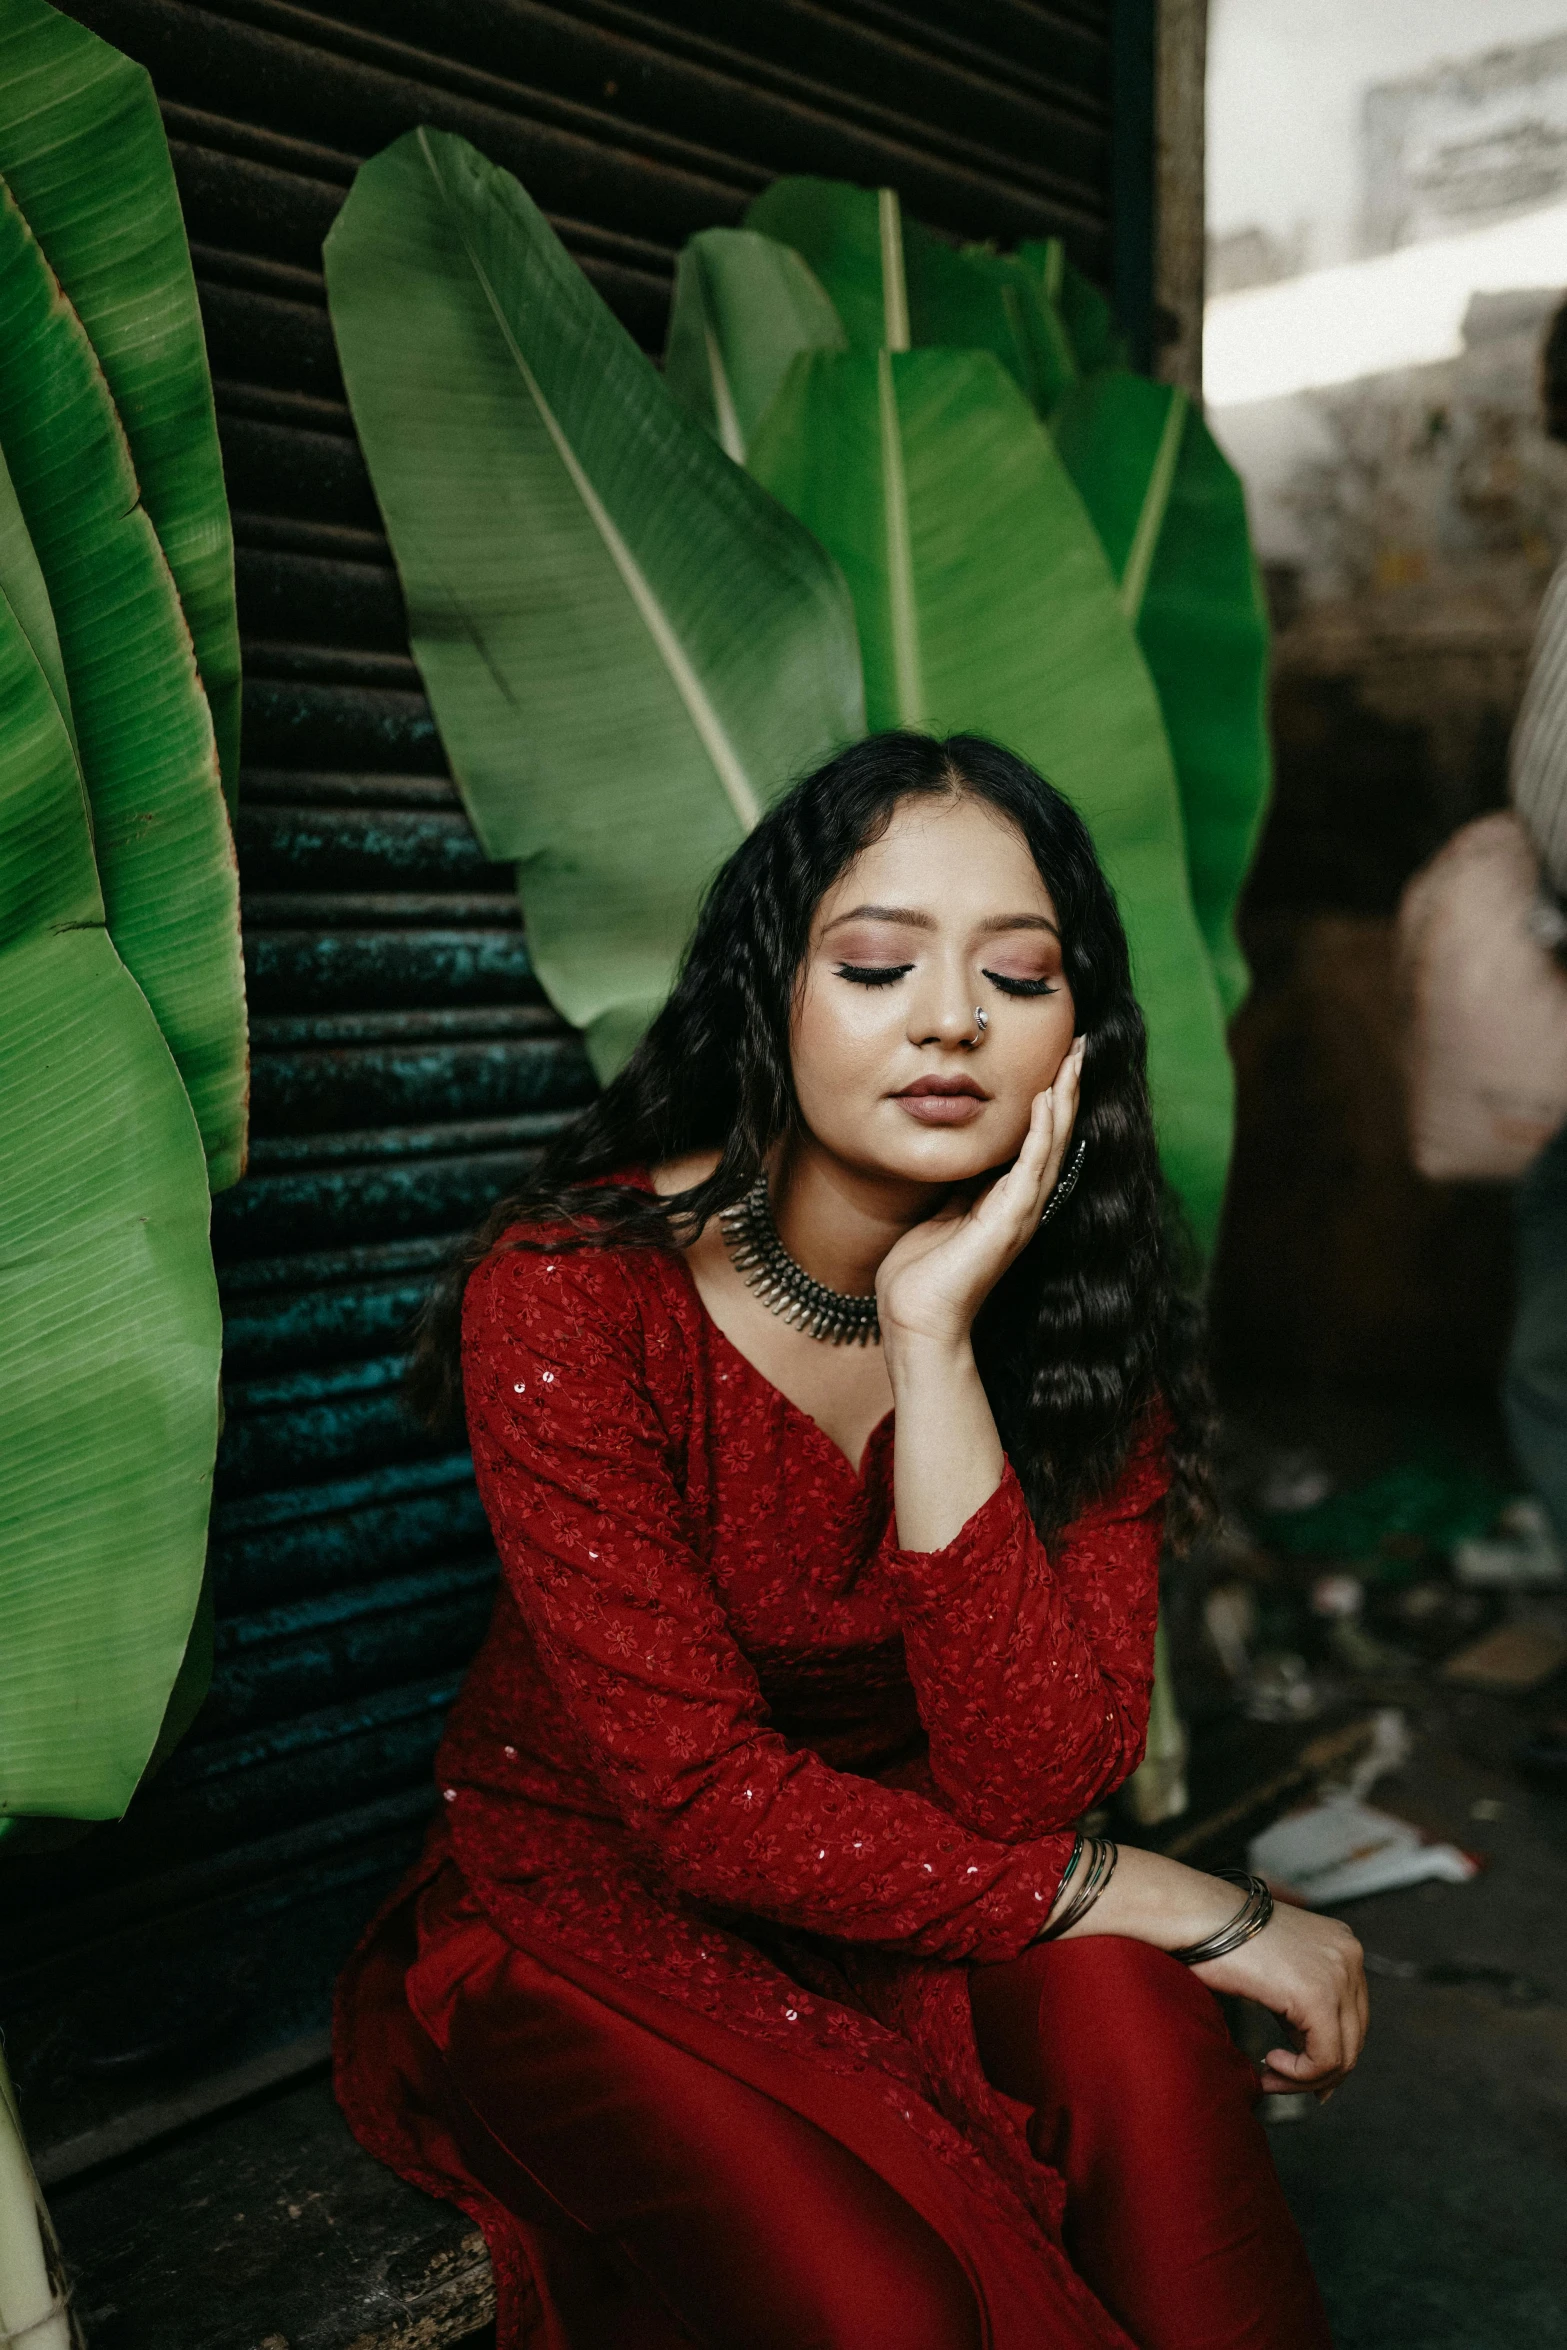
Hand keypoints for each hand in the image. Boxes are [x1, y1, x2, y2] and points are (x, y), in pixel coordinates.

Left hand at [876, 1038, 1083, 1350]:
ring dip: (1064, 1099)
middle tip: (1081, 1043)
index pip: (1036, 1139)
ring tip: (1074, 1058)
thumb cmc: (921, 1276)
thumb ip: (959, 1190)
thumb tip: (963, 1162)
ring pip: (1052, 1145)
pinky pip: (1030, 1168)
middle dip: (1068, 1087)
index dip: (1049, 1099)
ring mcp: (1019, 1215)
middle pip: (1055, 1135)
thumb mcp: (941, 1215)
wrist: (915, 1322)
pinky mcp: (1008, 1224)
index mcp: (1005, 1201)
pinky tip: (1046, 1098)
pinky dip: (1041, 1132)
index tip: (1058, 1058)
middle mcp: (1022, 1205)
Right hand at [1194, 1902, 1367, 2098]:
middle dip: (1317, 2071)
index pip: (1353, 2016)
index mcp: (1341, 1945)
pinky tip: (1269, 2062)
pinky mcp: (1319, 1997)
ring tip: (1269, 2074)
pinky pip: (1325, 2059)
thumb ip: (1305, 2007)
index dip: (1326, 2053)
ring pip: (1343, 2055)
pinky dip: (1298, 2074)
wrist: (1196, 1916)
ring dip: (1304, 2077)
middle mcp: (1349, 1955)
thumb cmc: (1220, 1940)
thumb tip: (1320, 2063)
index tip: (1295, 2073)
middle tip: (1278, 2081)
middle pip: (1354, 2037)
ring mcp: (1339, 1974)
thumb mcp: (1279, 1971)